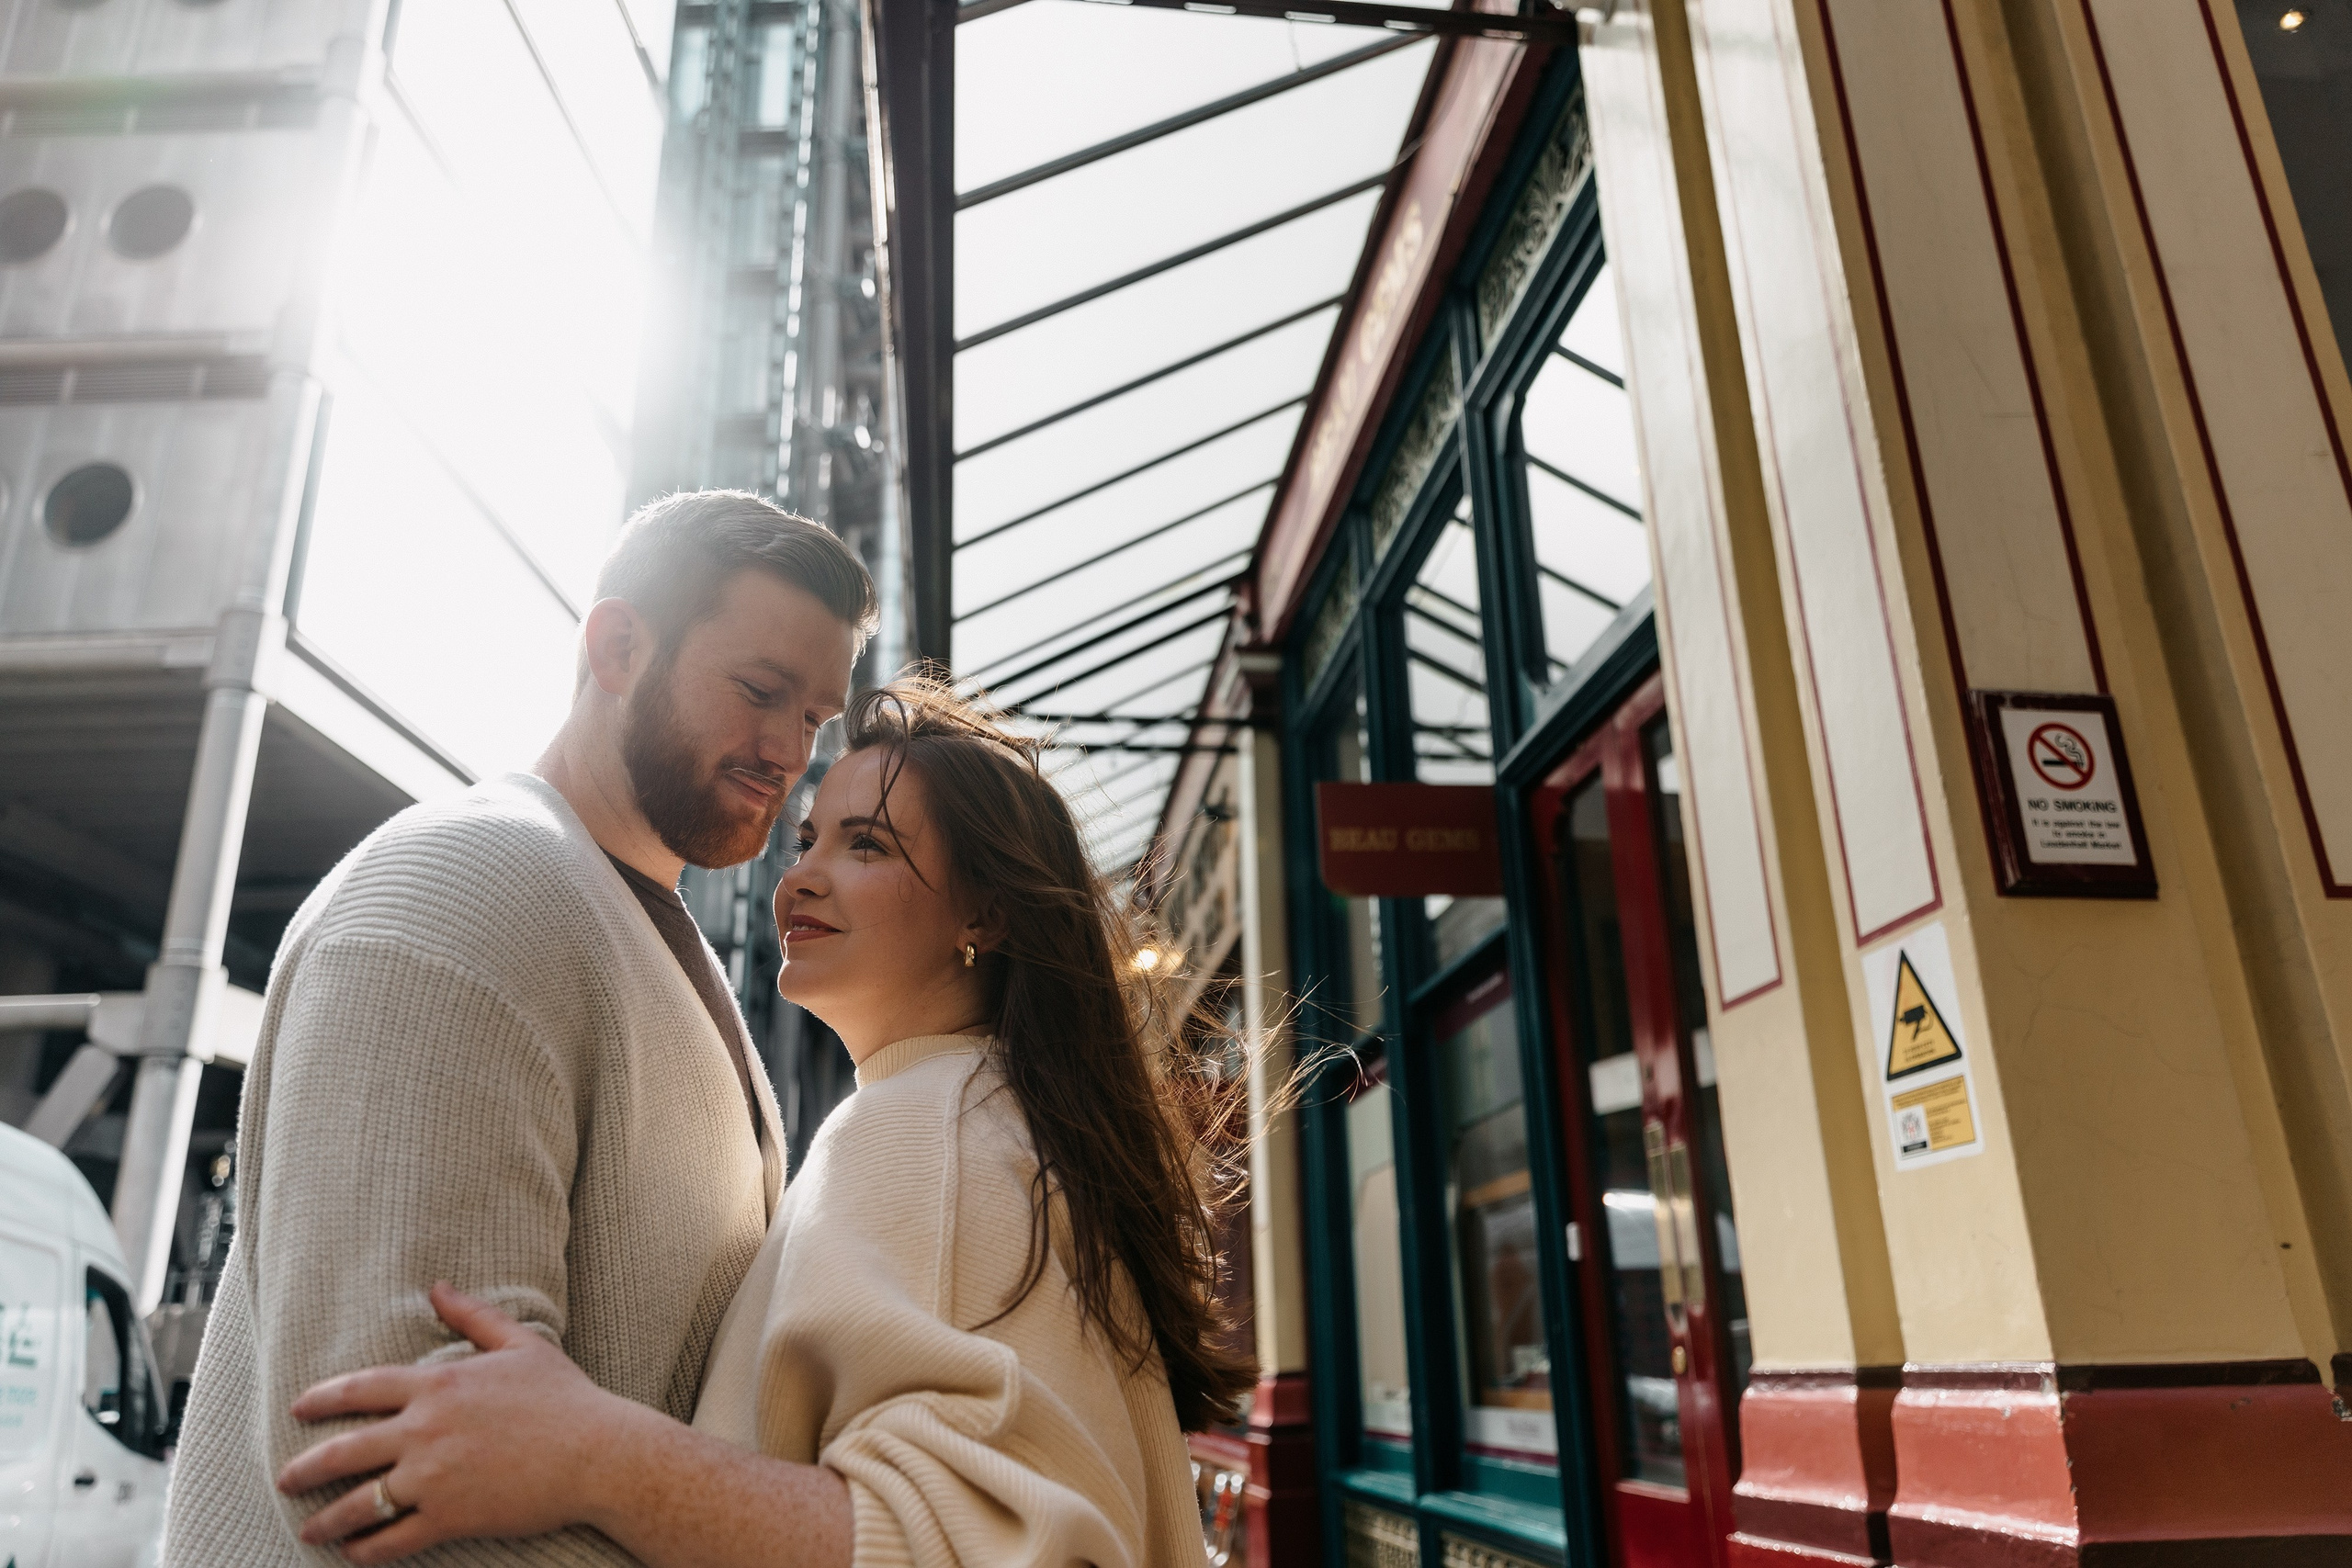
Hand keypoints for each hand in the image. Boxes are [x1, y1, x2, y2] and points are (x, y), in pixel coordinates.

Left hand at [278, 1282, 634, 1562]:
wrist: (599, 1453)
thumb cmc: (565, 1397)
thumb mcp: (521, 1344)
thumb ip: (474, 1315)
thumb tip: (438, 1286)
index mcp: (440, 1385)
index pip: (362, 1389)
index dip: (323, 1398)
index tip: (297, 1408)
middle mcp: (425, 1430)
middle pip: (344, 1450)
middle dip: (305, 1468)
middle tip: (283, 1479)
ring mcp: (434, 1477)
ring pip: (359, 1502)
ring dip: (325, 1520)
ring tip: (307, 1530)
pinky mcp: (450, 1517)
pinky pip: (391, 1540)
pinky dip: (366, 1551)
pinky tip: (354, 1555)